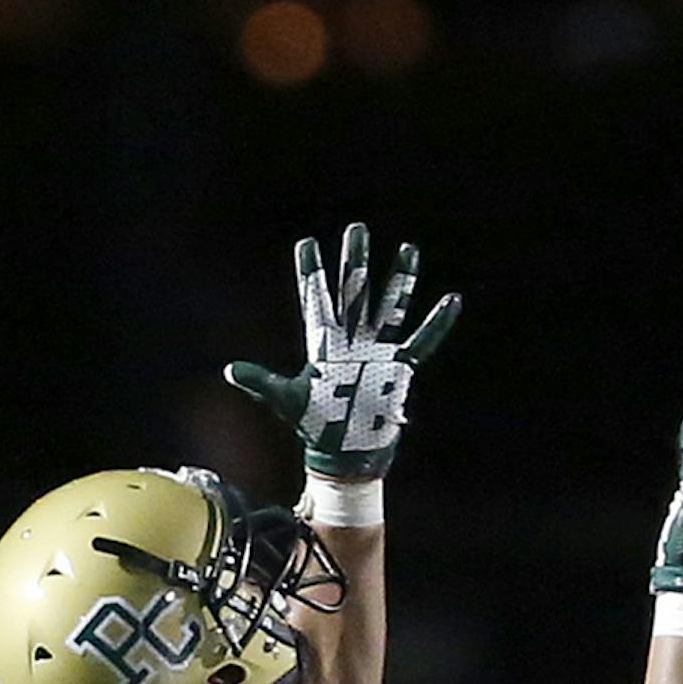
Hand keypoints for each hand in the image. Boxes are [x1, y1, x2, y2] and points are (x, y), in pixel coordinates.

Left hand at [225, 225, 460, 479]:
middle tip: (357, 229)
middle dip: (356, 260)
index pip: (316, 299)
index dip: (311, 272)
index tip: (307, 243)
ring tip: (408, 248)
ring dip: (399, 278)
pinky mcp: (400, 369)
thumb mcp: (288, 401)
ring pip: (390, 306)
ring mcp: (378, 351)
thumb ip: (263, 382)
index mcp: (323, 344)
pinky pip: (423, 341)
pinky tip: (451, 300)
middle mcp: (352, 340)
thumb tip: (231, 370)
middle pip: (355, 291)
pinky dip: (437, 323)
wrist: (346, 454)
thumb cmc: (316, 427)